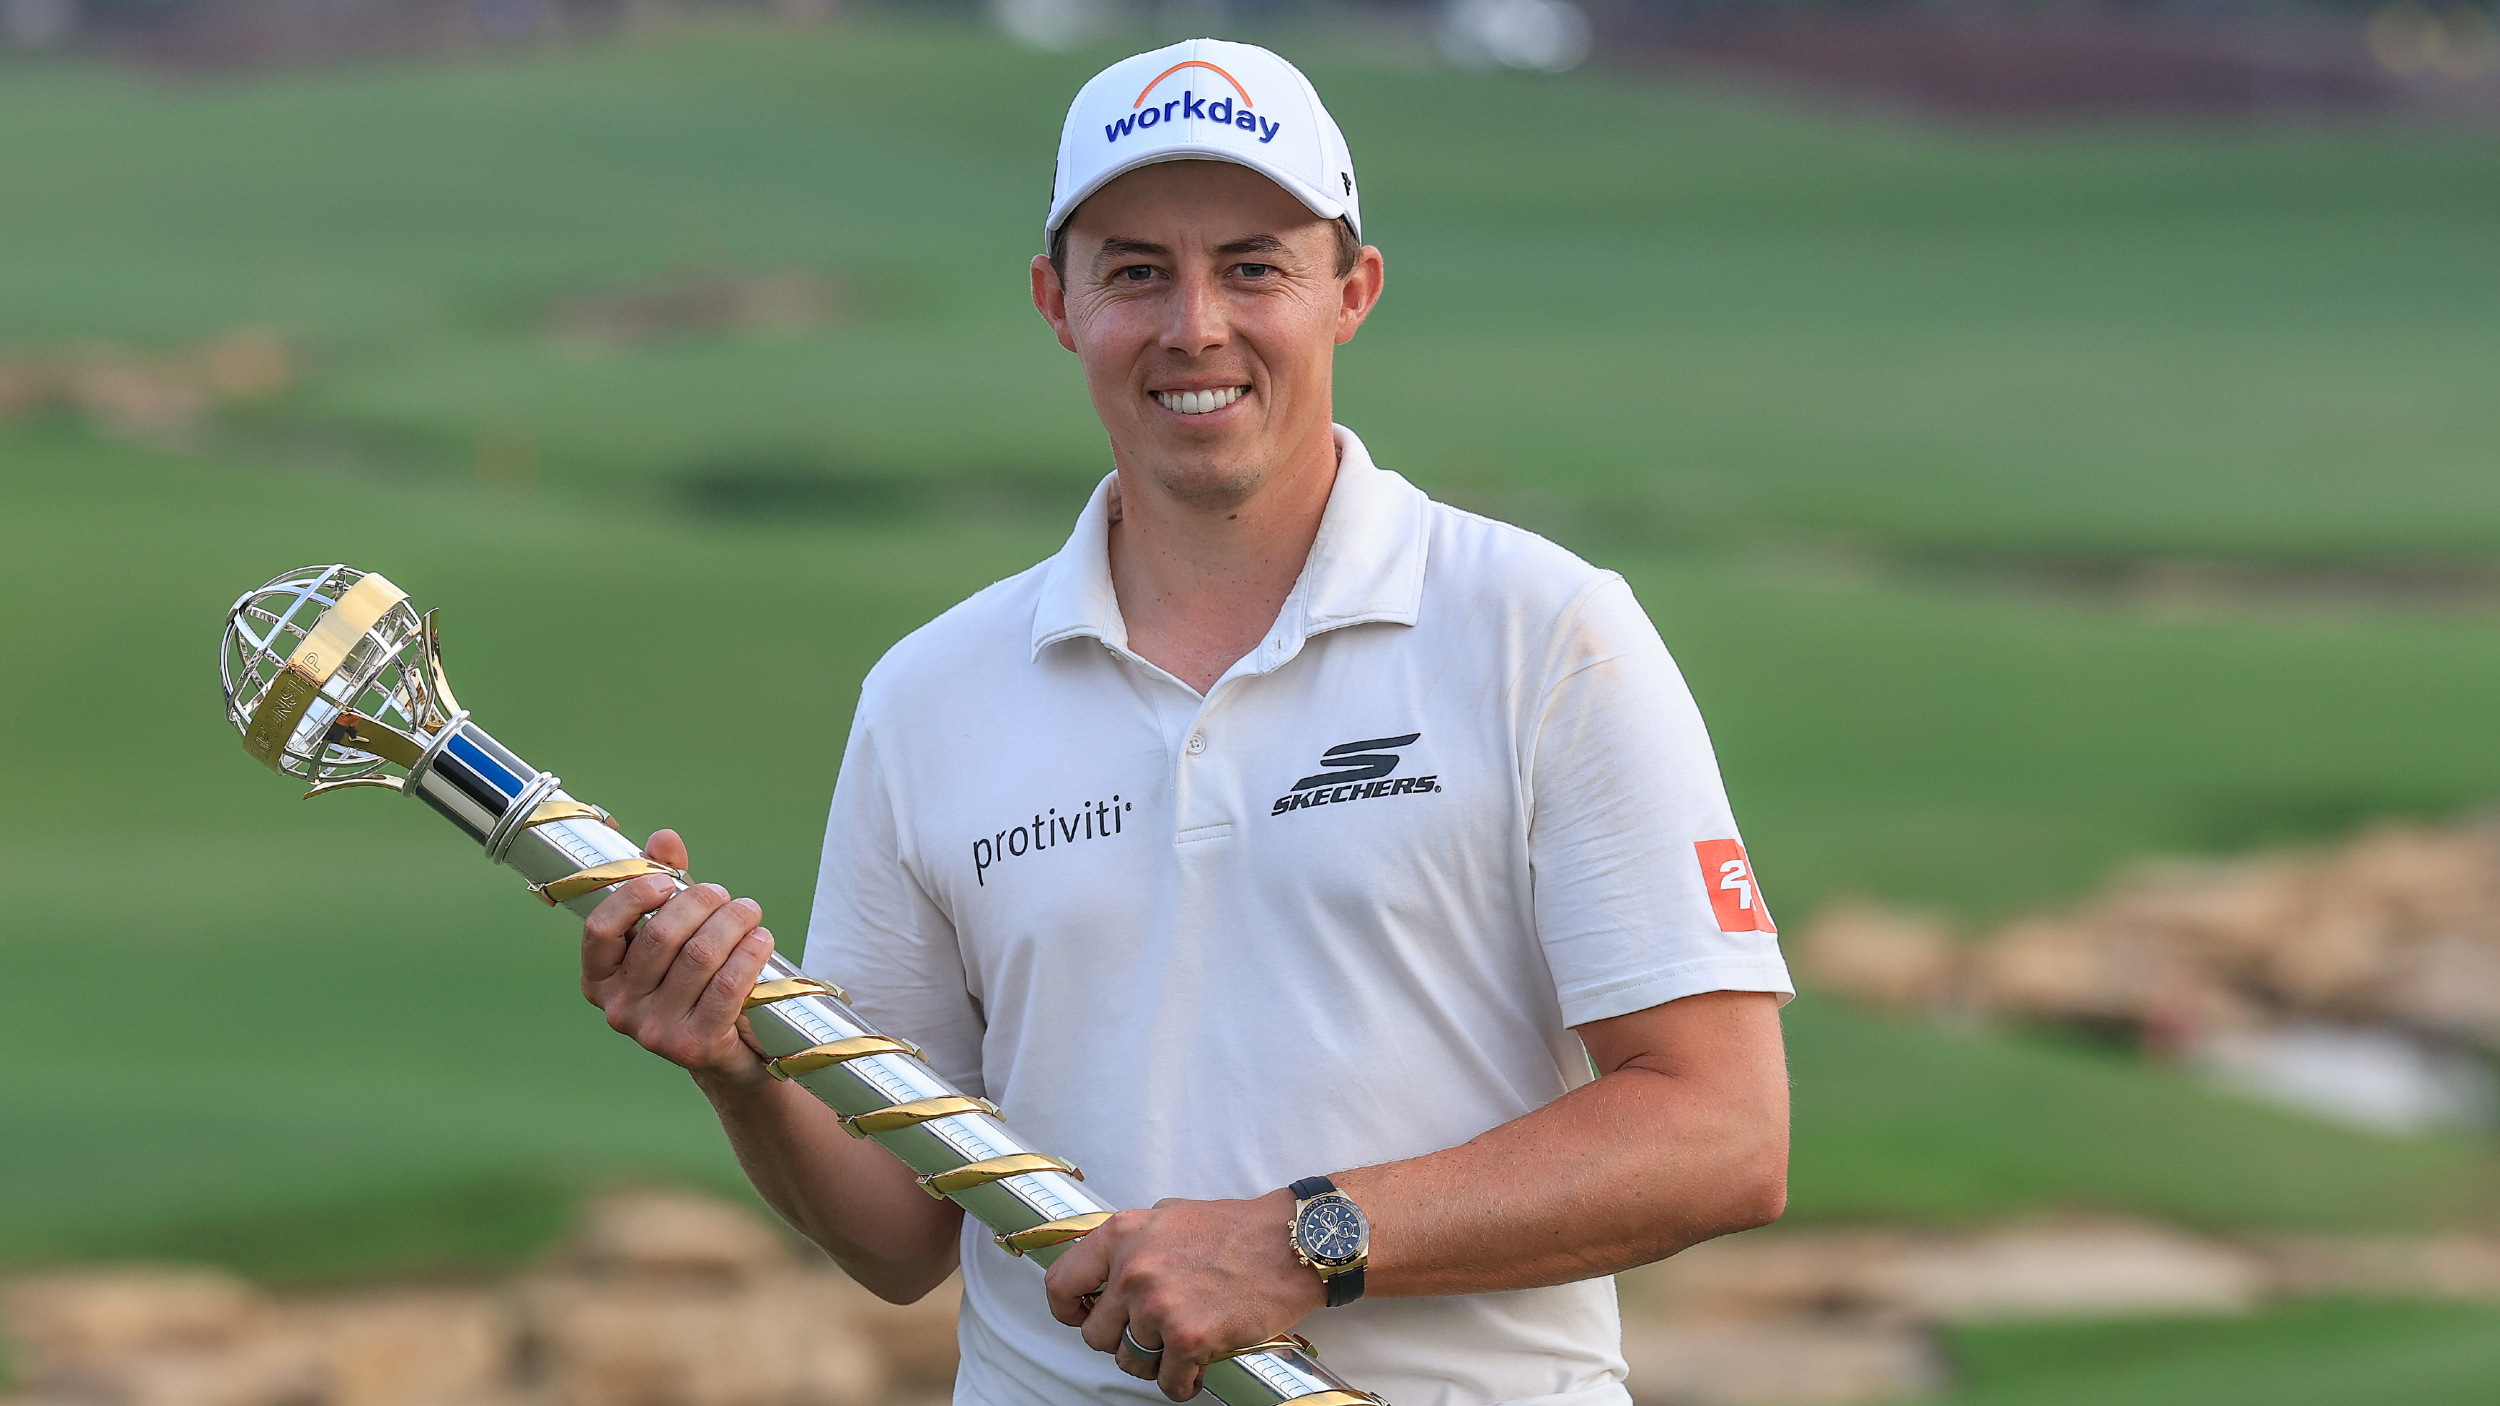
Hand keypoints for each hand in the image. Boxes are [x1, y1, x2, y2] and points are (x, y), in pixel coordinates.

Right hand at [580, 829, 776, 1086]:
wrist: (728, 1051)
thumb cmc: (695, 979)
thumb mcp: (675, 932)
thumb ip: (664, 883)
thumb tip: (664, 839)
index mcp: (600, 979)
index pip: (601, 931)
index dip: (632, 898)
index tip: (665, 880)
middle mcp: (620, 1010)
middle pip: (661, 937)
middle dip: (701, 903)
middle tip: (725, 895)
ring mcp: (655, 1033)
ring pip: (699, 957)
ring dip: (733, 923)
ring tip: (749, 911)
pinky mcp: (695, 1047)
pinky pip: (727, 988)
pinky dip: (749, 954)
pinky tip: (761, 939)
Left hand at [1041, 1190, 1323, 1400]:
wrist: (1292, 1243)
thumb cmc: (1238, 1229)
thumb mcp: (1170, 1215)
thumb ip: (1134, 1241)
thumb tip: (1107, 1268)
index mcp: (1123, 1235)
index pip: (1062, 1284)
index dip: (1069, 1310)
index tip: (1083, 1318)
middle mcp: (1133, 1270)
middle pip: (1096, 1334)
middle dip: (1123, 1339)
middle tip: (1152, 1333)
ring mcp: (1159, 1306)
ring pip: (1130, 1362)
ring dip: (1153, 1363)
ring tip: (1179, 1348)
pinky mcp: (1189, 1337)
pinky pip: (1168, 1382)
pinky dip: (1182, 1382)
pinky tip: (1198, 1367)